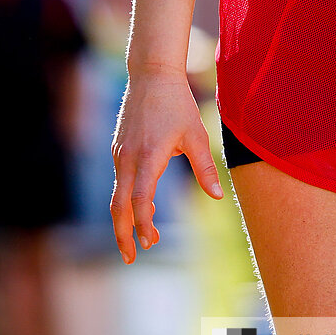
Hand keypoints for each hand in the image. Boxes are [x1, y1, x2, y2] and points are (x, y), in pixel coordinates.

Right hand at [111, 67, 224, 263]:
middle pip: (118, 206)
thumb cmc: (178, 105)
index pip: (141, 199)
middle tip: (131, 258)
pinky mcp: (118, 150)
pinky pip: (120, 182)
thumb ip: (205, 168)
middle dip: (122, 234)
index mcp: (148, 156)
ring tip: (141, 240)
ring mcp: (119, 155)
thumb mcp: (197, 135)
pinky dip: (128, 200)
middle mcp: (128, 159)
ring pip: (117, 195)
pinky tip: (145, 208)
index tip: (150, 242)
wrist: (152, 76)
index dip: (143, 224)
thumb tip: (218, 196)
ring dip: (125, 219)